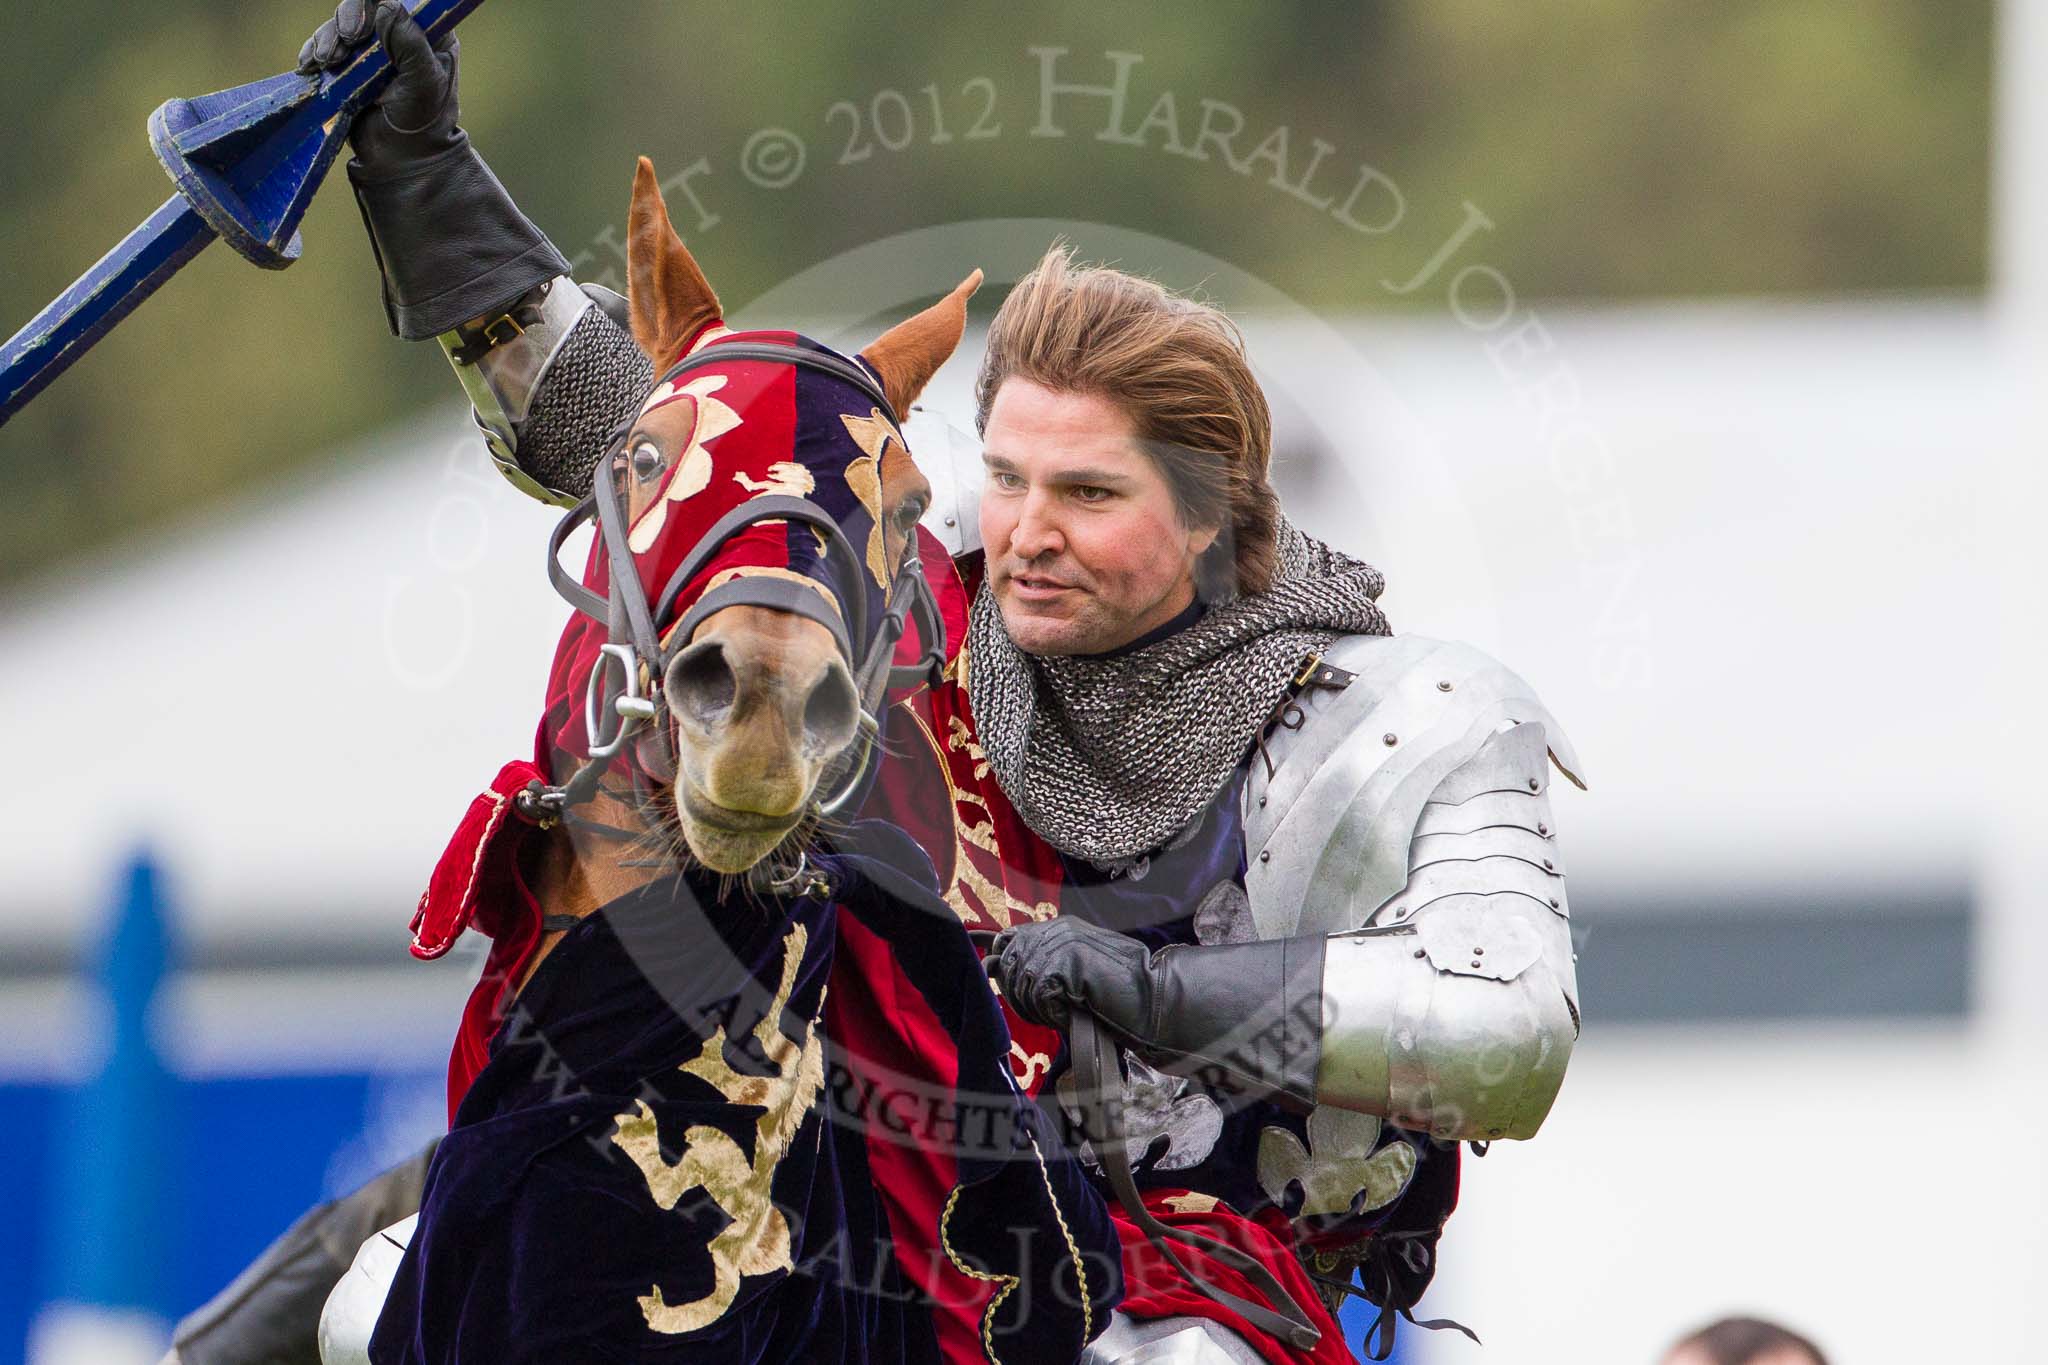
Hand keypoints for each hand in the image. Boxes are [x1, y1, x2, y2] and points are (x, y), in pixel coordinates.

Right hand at [298, 0, 460, 163]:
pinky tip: (310, 66)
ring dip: (327, 38)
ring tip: (327, 62)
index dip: (373, 4)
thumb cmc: (424, 124)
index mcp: (427, 35)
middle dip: (347, 19)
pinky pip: (325, 46)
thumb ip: (410, 42)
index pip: (399, 1)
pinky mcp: (349, 67)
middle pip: (363, 6)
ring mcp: (371, 52)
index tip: (364, 28)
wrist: (401, 160)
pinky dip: (314, 51)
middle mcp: (399, 37)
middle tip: (345, 44)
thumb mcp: (425, 82)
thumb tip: (386, 5)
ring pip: (340, 25)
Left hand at [986, 918, 1154, 1036]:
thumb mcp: (1077, 969)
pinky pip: (1037, 997)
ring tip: (1064, 1013)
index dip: (1005, 967)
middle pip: (1008, 964)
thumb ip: (1041, 963)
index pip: (1009, 938)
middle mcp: (1057, 930)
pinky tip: (1073, 1012)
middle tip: (1049, 1011)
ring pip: (1020, 985)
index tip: (1017, 990)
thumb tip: (991, 966)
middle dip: (1019, 995)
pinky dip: (1051, 1014)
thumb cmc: (1120, 990)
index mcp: (1061, 927)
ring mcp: (1060, 945)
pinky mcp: (1063, 965)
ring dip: (1037, 1009)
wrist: (1154, 996)